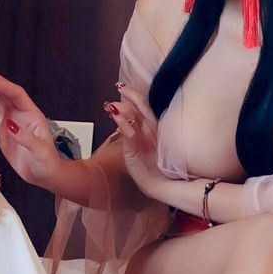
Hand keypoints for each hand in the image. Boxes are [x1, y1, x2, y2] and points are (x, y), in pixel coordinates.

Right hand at [0, 70, 62, 188]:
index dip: (3, 85)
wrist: (42, 174)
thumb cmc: (46, 162)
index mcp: (32, 113)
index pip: (17, 94)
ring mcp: (11, 118)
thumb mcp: (39, 151)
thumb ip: (26, 138)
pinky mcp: (3, 127)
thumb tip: (10, 126)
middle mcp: (21, 112)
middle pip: (6, 91)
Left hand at [105, 83, 169, 203]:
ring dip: (125, 108)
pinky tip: (115, 117)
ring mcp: (147, 140)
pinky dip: (123, 125)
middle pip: (143, 108)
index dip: (135, 96)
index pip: (145, 108)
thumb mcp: (142, 148)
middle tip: (120, 87)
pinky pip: (130, 135)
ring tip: (113, 103)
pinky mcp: (139, 150)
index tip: (123, 87)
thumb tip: (126, 121)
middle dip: (131, 95)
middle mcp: (153, 131)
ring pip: (137, 118)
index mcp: (154, 129)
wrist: (159, 187)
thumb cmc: (152, 169)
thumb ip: (136, 134)